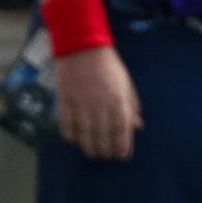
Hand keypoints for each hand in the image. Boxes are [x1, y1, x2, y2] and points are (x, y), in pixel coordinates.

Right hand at [54, 44, 140, 162]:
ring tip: (92, 152)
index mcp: (118, 102)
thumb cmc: (108, 65)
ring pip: (85, 135)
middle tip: (106, 156)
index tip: (121, 156)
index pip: (121, 132)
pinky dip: (71, 135)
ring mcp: (81, 105)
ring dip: (89, 147)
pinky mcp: (65, 102)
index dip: (122, 147)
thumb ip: (131, 106)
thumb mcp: (126, 83)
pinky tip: (74, 139)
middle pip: (103, 137)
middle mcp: (100, 107)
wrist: (82, 46)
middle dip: (106, 150)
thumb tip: (137, 126)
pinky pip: (67, 125)